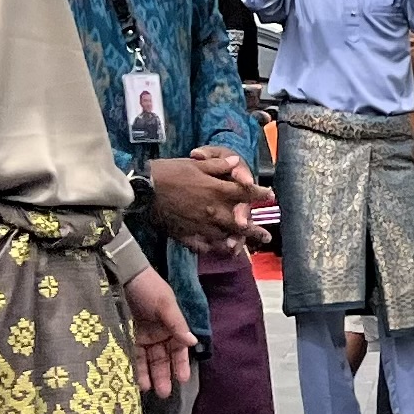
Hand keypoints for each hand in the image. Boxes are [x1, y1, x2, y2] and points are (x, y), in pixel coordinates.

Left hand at [123, 268, 195, 397]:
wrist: (121, 275)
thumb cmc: (148, 287)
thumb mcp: (165, 304)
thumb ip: (177, 325)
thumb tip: (193, 342)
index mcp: (172, 325)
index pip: (179, 350)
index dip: (180, 364)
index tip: (183, 380)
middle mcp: (159, 333)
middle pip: (163, 358)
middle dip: (164, 375)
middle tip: (164, 394)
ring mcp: (142, 336)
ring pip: (148, 360)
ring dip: (149, 375)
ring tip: (149, 390)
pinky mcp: (126, 336)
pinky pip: (132, 355)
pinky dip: (134, 367)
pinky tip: (134, 379)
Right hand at [146, 152, 263, 253]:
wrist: (143, 189)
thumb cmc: (169, 172)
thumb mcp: (196, 163)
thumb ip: (218, 165)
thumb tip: (237, 162)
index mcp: (217, 191)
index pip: (245, 193)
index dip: (259, 194)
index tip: (270, 195)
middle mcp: (213, 211)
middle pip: (240, 223)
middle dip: (255, 230)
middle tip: (267, 236)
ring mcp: (201, 226)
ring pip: (224, 237)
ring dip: (235, 242)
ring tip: (244, 248)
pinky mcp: (187, 235)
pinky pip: (203, 246)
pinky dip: (211, 248)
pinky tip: (215, 250)